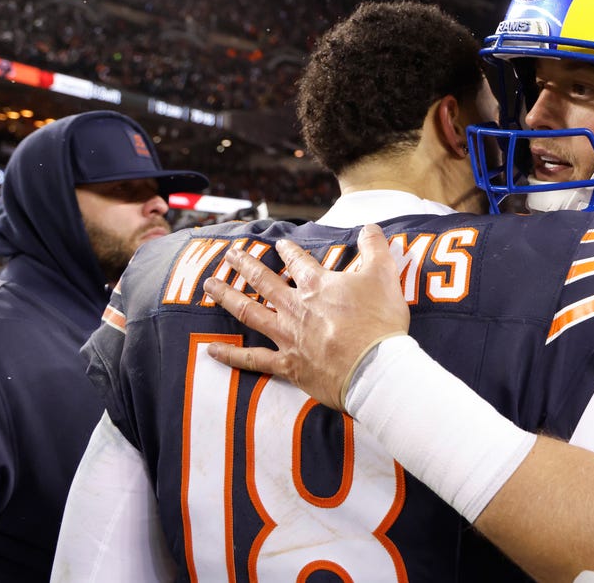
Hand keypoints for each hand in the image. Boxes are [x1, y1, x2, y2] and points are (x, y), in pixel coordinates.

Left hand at [201, 223, 409, 410]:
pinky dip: (230, 356)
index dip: (288, 250)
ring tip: (210, 285)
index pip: (298, 261)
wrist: (372, 366)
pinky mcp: (287, 364)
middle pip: (264, 280)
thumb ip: (375, 248)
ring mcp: (287, 336)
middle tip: (230, 254)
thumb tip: (370, 227)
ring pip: (249, 311)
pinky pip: (252, 359)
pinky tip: (211, 351)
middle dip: (245, 264)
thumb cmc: (378, 321)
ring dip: (227, 296)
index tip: (279, 243)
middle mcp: (295, 307)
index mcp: (317, 285)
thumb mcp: (384, 275)